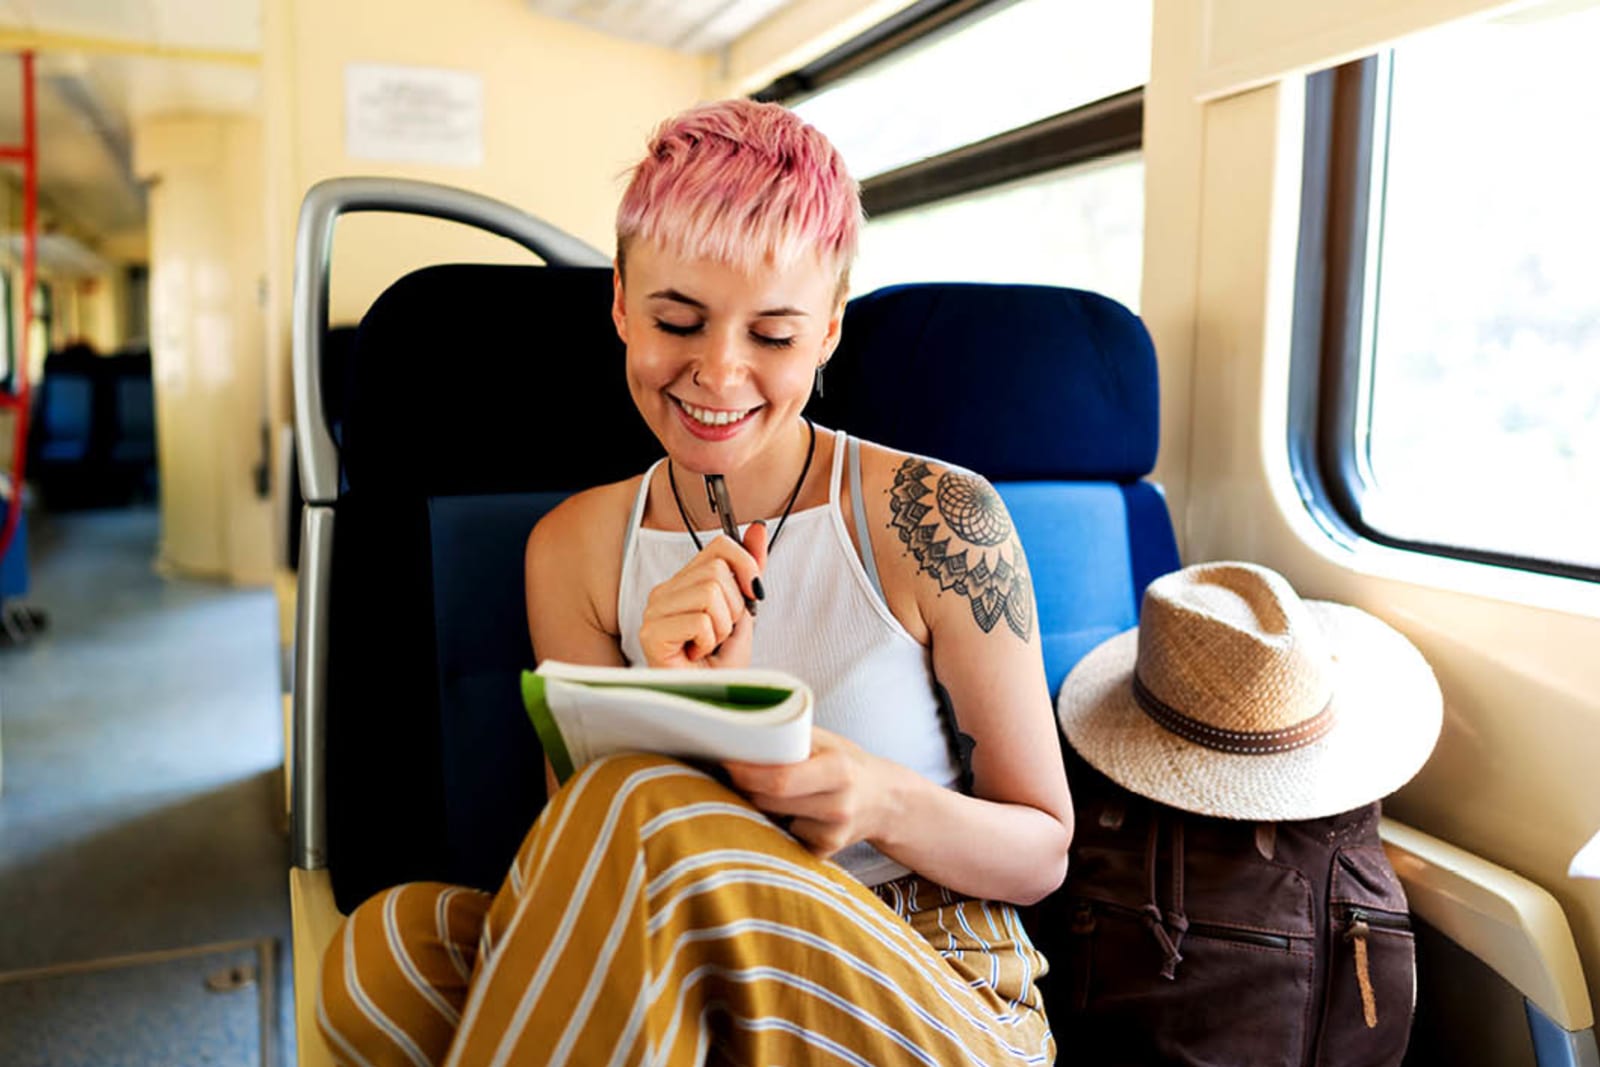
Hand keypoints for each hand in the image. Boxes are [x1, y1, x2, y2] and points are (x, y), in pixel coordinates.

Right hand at [638, 521, 766, 668]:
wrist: (713, 701)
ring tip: (709, 644)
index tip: (751, 594)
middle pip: (717, 571)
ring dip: (722, 627)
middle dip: (734, 608)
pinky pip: (699, 621)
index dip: (745, 566)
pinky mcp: (651, 634)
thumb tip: (757, 528)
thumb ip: (748, 569)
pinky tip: (697, 654)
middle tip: (721, 632)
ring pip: (710, 594)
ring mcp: (654, 611)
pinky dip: (709, 641)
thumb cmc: (722, 663)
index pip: (720, 546)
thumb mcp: (744, 610)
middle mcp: (664, 591)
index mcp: (684, 582)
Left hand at [722, 727, 891, 857]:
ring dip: (757, 806)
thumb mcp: (826, 741)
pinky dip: (775, 823)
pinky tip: (788, 812)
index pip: (780, 780)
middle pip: (769, 802)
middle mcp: (837, 806)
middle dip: (746, 788)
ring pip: (770, 820)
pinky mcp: (822, 853)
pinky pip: (781, 836)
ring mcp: (831, 835)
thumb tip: (741, 734)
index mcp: (839, 771)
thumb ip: (791, 737)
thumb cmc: (846, 763)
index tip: (726, 762)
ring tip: (764, 790)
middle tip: (735, 773)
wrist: (883, 800)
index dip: (747, 773)